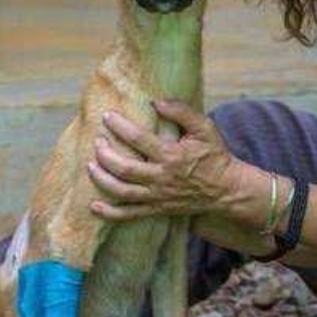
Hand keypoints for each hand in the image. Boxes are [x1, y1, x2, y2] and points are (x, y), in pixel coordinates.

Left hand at [87, 100, 242, 220]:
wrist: (226, 189)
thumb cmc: (214, 156)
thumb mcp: (205, 128)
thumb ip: (182, 112)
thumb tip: (156, 101)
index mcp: (172, 155)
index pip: (138, 139)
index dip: (119, 126)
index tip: (107, 116)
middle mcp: (162, 177)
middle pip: (124, 167)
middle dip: (105, 153)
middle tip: (97, 141)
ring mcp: (157, 196)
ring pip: (121, 191)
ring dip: (101, 178)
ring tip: (90, 165)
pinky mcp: (157, 209)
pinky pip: (129, 215)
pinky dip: (110, 213)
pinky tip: (94, 206)